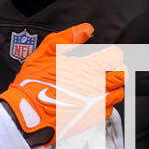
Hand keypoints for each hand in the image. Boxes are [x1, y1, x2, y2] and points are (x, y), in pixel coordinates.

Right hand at [0, 23, 125, 147]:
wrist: (26, 115)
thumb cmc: (32, 85)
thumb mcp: (44, 54)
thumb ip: (67, 39)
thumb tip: (85, 29)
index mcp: (86, 68)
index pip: (115, 57)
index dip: (112, 54)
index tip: (106, 54)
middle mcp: (95, 86)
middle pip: (122, 75)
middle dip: (117, 69)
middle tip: (107, 68)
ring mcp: (95, 104)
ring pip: (118, 93)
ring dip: (113, 86)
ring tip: (102, 84)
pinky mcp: (91, 119)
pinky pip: (108, 110)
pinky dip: (105, 103)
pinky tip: (93, 99)